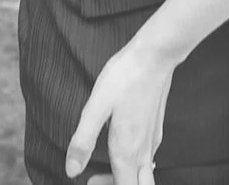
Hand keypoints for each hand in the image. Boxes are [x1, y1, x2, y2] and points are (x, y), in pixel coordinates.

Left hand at [66, 41, 175, 184]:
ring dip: (128, 178)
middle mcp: (143, 151)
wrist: (155, 56)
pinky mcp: (156, 130)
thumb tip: (71, 170)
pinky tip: (126, 152)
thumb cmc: (124, 77)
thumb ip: (83, 140)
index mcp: (127, 150)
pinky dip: (136, 166)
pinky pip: (149, 160)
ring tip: (108, 166)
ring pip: (146, 176)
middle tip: (99, 177)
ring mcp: (152, 141)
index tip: (89, 180)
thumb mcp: (96, 107)